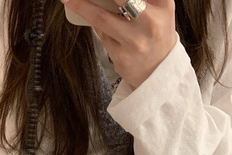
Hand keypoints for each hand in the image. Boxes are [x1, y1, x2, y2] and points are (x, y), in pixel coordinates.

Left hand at [61, 0, 176, 88]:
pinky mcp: (120, 56)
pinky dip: (94, 22)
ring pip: (101, 17)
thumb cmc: (155, 32)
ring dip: (82, 6)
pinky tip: (88, 16)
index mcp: (163, 5)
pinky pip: (101, 33)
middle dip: (92, 0)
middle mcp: (150, 22)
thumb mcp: (159, 8)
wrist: (159, 71)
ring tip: (68, 0)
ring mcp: (133, 41)